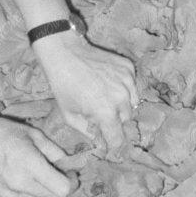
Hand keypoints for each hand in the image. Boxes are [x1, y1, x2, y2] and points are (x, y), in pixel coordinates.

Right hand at [0, 111, 74, 196]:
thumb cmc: (3, 131)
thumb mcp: (34, 135)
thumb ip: (55, 152)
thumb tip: (69, 165)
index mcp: (30, 165)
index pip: (62, 189)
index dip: (71, 182)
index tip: (70, 172)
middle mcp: (19, 184)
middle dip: (60, 186)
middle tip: (58, 171)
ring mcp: (8, 194)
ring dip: (44, 188)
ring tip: (36, 170)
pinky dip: (29, 189)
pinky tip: (20, 173)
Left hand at [34, 31, 137, 152]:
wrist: (65, 53)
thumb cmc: (63, 86)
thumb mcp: (69, 115)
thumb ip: (87, 132)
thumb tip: (100, 141)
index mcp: (106, 113)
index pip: (118, 139)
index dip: (113, 143)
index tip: (108, 141)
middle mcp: (121, 98)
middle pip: (126, 120)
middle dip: (115, 120)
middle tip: (101, 112)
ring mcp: (127, 81)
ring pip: (132, 102)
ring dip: (122, 104)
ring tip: (105, 95)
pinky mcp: (128, 68)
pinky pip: (132, 85)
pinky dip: (124, 87)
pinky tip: (109, 81)